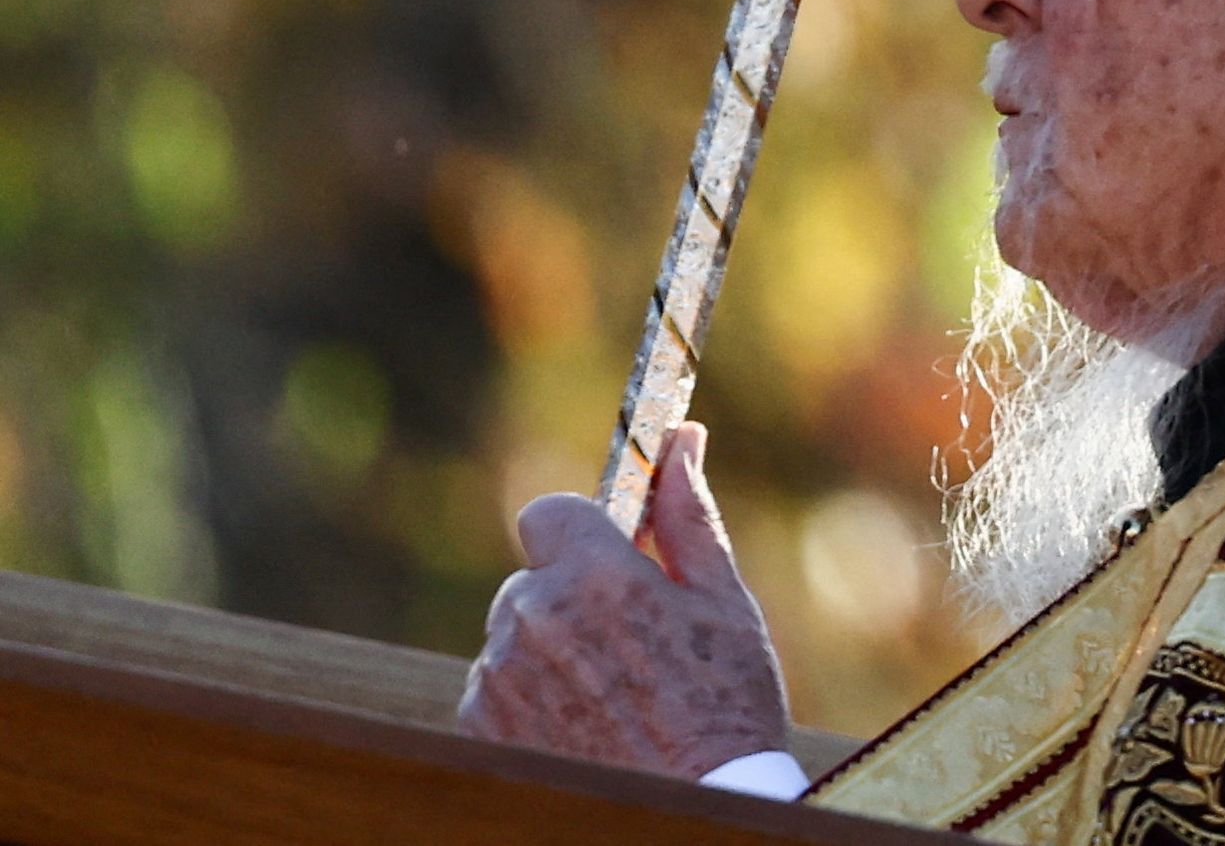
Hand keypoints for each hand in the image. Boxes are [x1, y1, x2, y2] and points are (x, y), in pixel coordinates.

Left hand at [458, 423, 791, 776]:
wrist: (691, 806)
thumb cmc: (723, 705)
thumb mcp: (722, 600)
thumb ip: (687, 515)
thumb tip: (681, 440)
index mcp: (593, 575)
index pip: (548, 511)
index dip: (582, 531)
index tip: (615, 558)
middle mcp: (531, 617)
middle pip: (534, 575)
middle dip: (573, 592)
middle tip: (631, 637)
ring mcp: (499, 675)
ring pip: (515, 630)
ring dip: (552, 644)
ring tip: (613, 691)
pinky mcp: (480, 723)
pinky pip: (498, 681)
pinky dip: (531, 691)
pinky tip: (583, 720)